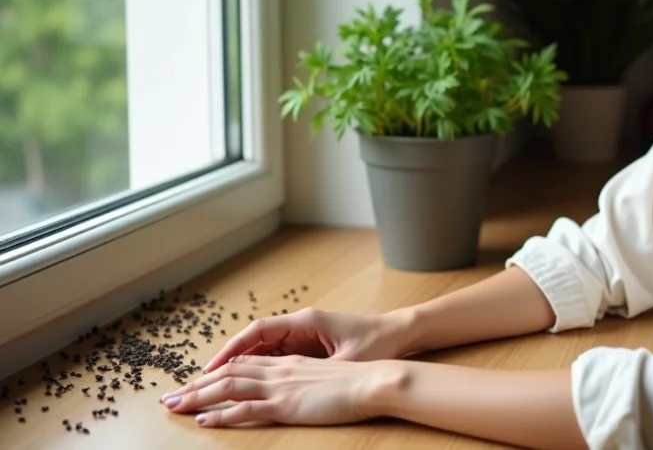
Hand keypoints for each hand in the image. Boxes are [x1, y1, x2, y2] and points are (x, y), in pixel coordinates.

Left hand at [161, 354, 402, 426]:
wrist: (375, 380)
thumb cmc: (361, 379)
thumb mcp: (330, 378)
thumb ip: (310, 382)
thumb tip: (300, 393)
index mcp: (290, 363)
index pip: (245, 363)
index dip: (218, 372)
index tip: (196, 383)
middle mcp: (281, 370)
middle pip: (229, 373)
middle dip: (196, 385)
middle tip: (169, 398)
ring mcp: (282, 386)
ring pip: (229, 387)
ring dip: (198, 397)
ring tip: (174, 407)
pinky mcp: (287, 403)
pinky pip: (246, 408)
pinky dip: (222, 414)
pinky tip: (204, 420)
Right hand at [202, 307, 414, 371]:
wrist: (398, 334)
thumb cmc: (376, 343)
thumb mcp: (347, 360)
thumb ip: (318, 371)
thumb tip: (292, 385)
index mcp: (306, 322)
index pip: (258, 331)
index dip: (232, 349)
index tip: (211, 367)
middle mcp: (301, 325)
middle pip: (254, 340)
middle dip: (226, 359)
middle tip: (198, 380)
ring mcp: (305, 335)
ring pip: (262, 349)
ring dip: (239, 365)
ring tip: (212, 385)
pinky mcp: (310, 346)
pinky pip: (276, 356)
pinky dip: (258, 368)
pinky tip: (243, 385)